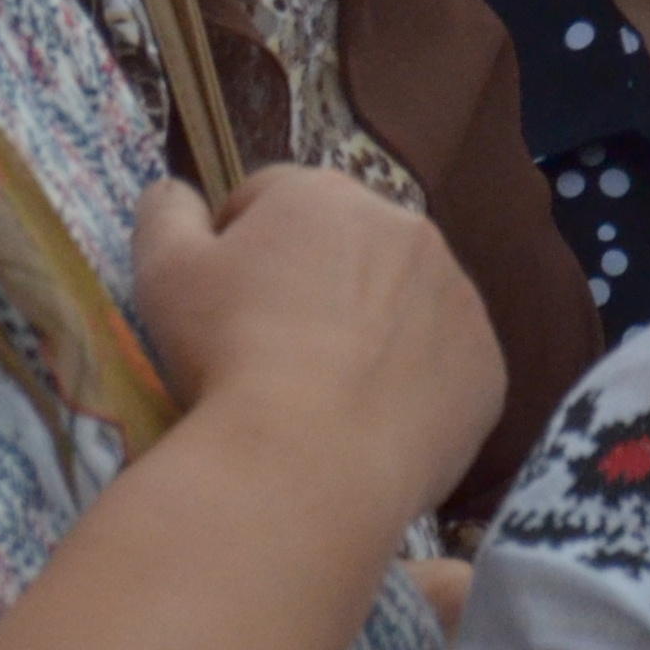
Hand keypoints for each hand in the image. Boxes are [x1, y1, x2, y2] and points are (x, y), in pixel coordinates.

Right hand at [128, 165, 503, 502]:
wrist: (305, 460)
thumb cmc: (227, 355)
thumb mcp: (164, 275)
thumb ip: (166, 214)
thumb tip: (173, 189)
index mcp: (326, 196)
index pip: (271, 199)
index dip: (236, 245)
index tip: (221, 305)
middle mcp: (405, 227)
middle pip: (347, 248)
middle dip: (313, 283)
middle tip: (274, 353)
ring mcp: (457, 295)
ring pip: (404, 304)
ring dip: (372, 331)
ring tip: (326, 396)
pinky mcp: (485, 365)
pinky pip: (445, 367)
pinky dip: (415, 388)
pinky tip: (372, 428)